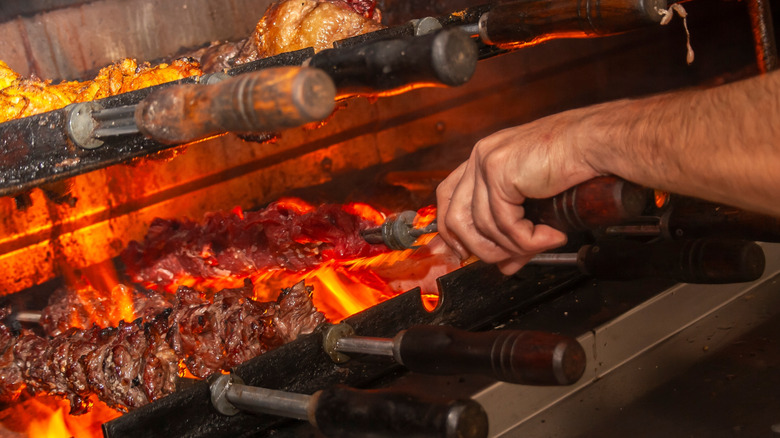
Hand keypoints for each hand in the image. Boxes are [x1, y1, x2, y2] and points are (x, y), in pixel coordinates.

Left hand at [436, 110, 600, 274]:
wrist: (595, 142)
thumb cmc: (572, 163)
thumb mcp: (535, 203)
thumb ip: (515, 234)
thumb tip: (506, 266)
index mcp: (484, 158)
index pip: (447, 197)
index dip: (450, 230)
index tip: (462, 253)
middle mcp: (480, 157)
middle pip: (455, 218)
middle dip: (480, 248)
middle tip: (510, 260)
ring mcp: (486, 163)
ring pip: (481, 227)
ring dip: (511, 247)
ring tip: (540, 245)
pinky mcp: (500, 172)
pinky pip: (505, 224)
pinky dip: (528, 240)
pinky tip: (551, 236)